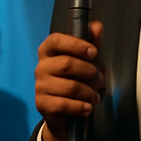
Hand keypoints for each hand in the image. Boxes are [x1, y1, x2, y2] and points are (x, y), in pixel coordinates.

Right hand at [34, 22, 104, 140]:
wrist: (65, 115)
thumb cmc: (76, 82)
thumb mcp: (86, 61)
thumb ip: (91, 43)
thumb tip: (96, 25)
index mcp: (49, 51)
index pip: (56, 40)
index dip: (76, 44)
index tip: (94, 52)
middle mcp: (41, 67)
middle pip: (67, 64)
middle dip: (90, 72)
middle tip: (100, 80)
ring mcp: (39, 86)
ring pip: (69, 86)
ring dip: (89, 92)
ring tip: (95, 96)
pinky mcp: (41, 104)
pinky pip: (64, 104)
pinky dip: (81, 106)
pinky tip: (87, 107)